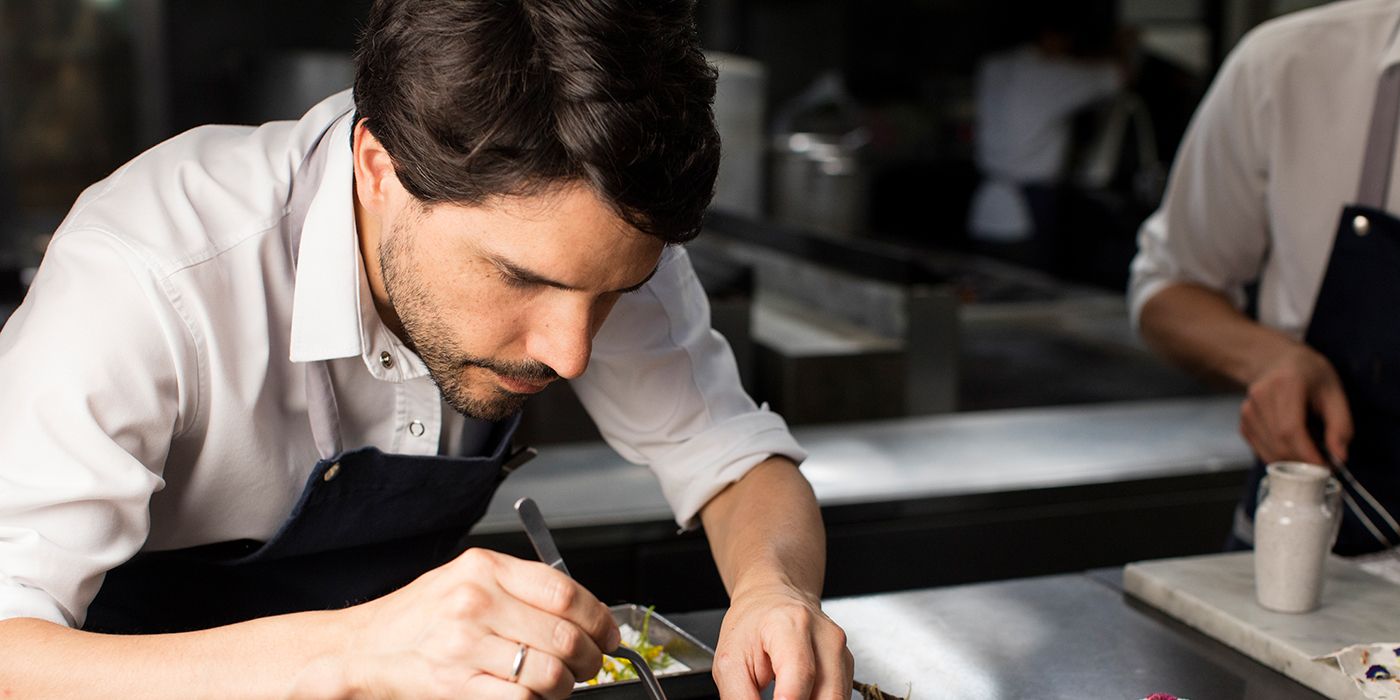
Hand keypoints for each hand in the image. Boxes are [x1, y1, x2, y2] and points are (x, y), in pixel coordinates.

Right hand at [293, 548, 619, 698]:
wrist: (361, 646)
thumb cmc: (417, 616)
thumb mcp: (467, 580)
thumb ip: (519, 588)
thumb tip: (580, 609)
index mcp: (484, 568)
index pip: (565, 591)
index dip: (599, 618)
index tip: (608, 633)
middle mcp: (475, 602)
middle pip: (564, 635)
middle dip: (591, 658)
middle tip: (592, 665)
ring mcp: (465, 645)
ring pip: (548, 672)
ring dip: (567, 686)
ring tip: (561, 684)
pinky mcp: (456, 685)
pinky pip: (521, 699)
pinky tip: (533, 696)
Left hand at [712, 582, 852, 699]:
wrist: (773, 600)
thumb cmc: (751, 625)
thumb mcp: (730, 662)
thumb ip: (740, 697)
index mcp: (791, 625)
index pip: (800, 677)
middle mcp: (824, 637)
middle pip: (829, 696)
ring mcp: (840, 651)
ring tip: (782, 696)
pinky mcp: (847, 664)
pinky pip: (839, 698)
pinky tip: (800, 697)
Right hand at [1239, 343, 1351, 464]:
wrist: (1275, 360)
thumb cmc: (1308, 374)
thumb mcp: (1333, 391)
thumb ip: (1340, 424)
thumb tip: (1339, 456)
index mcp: (1285, 385)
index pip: (1290, 430)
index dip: (1307, 454)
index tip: (1325, 468)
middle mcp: (1260, 397)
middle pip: (1278, 443)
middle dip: (1302, 463)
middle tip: (1322, 468)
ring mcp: (1248, 410)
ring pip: (1269, 450)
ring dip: (1292, 462)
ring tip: (1310, 456)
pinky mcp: (1243, 422)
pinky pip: (1261, 450)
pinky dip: (1279, 457)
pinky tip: (1292, 448)